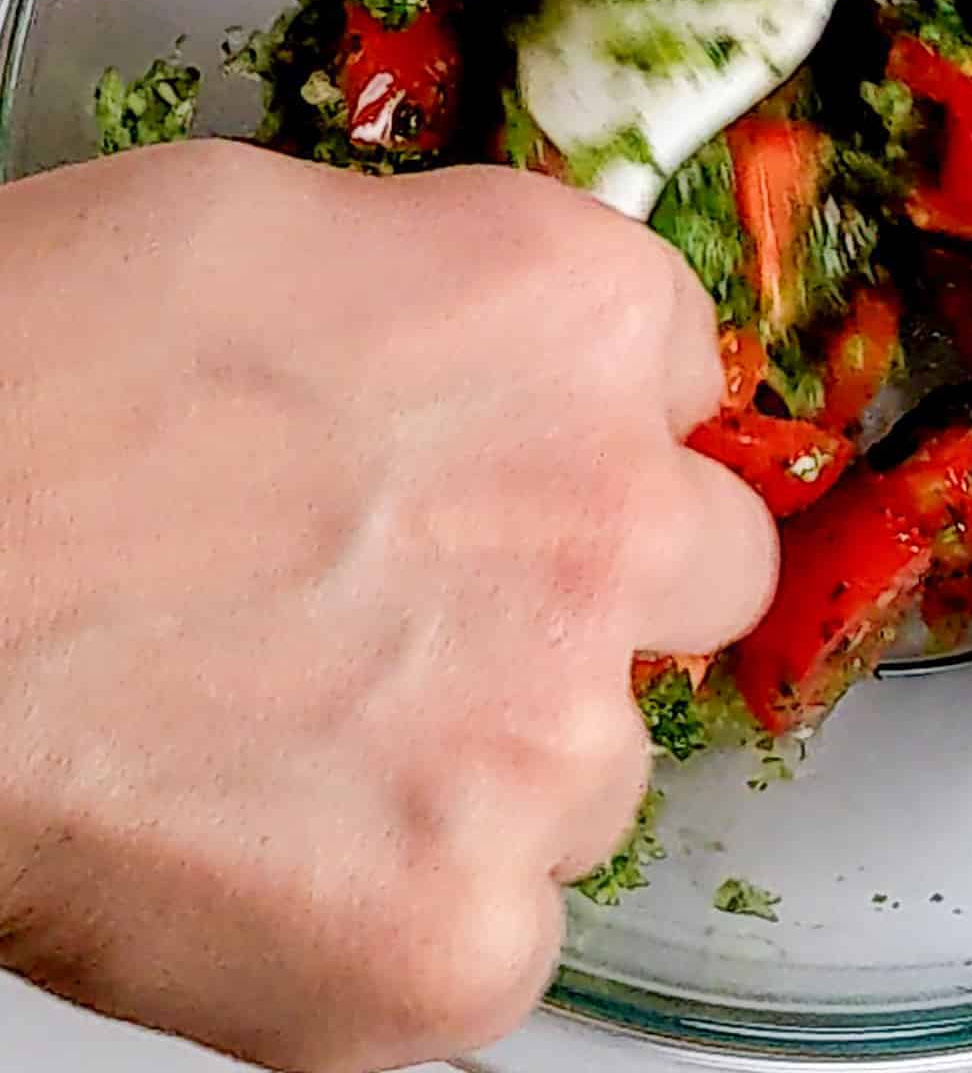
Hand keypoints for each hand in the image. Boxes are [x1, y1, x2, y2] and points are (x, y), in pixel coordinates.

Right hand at [0, 141, 773, 1071]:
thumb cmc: (19, 385)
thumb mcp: (270, 232)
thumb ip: (450, 293)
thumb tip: (485, 353)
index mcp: (578, 315)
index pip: (682, 384)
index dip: (589, 428)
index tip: (515, 461)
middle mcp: (610, 517)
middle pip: (701, 569)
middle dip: (598, 590)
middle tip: (442, 611)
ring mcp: (548, 738)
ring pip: (602, 768)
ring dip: (496, 761)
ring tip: (305, 738)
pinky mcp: (451, 937)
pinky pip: (504, 941)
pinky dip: (409, 921)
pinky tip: (280, 857)